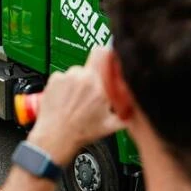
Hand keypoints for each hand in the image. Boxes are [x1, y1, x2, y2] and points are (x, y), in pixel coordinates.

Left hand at [27, 47, 124, 164]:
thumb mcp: (112, 125)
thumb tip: (138, 107)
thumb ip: (128, 112)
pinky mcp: (53, 79)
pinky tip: (66, 100)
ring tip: (76, 101)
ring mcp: (66, 77)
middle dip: (93, 78)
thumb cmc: (80, 133)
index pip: (105, 53)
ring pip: (76, 73)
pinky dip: (64, 86)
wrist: (55, 138)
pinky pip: (62, 77)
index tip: (109, 57)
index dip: (108, 53)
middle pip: (91, 67)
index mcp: (99, 84)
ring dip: (78, 83)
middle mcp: (82, 76)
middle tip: (91, 95)